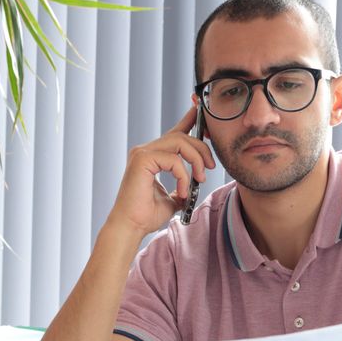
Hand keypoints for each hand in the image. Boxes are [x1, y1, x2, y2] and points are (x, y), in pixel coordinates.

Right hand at [103, 104, 214, 237]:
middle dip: (201, 149)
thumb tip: (192, 188)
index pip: (174, 133)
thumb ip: (181, 187)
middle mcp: (145, 151)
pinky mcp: (142, 160)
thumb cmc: (145, 215)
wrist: (130, 227)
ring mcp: (142, 153)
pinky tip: (182, 191)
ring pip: (180, 142)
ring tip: (200, 178)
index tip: (202, 114)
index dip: (190, 120)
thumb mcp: (171, 199)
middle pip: (181, 135)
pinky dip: (183, 175)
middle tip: (210, 167)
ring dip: (196, 159)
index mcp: (152, 156)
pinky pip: (174, 160)